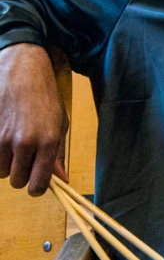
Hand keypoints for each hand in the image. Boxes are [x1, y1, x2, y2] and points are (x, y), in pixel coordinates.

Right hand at [0, 44, 67, 195]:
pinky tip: (5, 137)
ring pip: (2, 172)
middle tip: (27, 155)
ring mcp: (4, 139)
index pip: (38, 185)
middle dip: (22, 173)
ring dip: (8, 163)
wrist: (23, 72)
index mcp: (49, 141)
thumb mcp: (60, 123)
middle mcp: (25, 143)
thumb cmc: (45, 97)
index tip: (37, 182)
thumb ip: (59, 154)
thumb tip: (62, 179)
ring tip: (15, 142)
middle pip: (18, 182)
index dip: (38, 187)